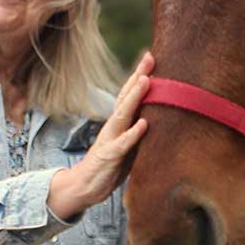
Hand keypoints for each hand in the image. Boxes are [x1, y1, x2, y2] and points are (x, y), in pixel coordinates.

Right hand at [47, 52, 153, 219]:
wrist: (84, 188)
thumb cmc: (110, 166)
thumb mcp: (128, 146)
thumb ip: (139, 131)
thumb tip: (160, 118)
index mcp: (119, 123)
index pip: (130, 95)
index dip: (140, 76)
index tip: (152, 56)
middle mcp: (113, 127)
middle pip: (126, 97)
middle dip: (138, 76)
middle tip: (150, 57)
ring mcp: (110, 140)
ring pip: (122, 114)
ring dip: (134, 97)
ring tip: (146, 81)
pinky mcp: (109, 157)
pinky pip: (122, 144)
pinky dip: (133, 134)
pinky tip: (143, 124)